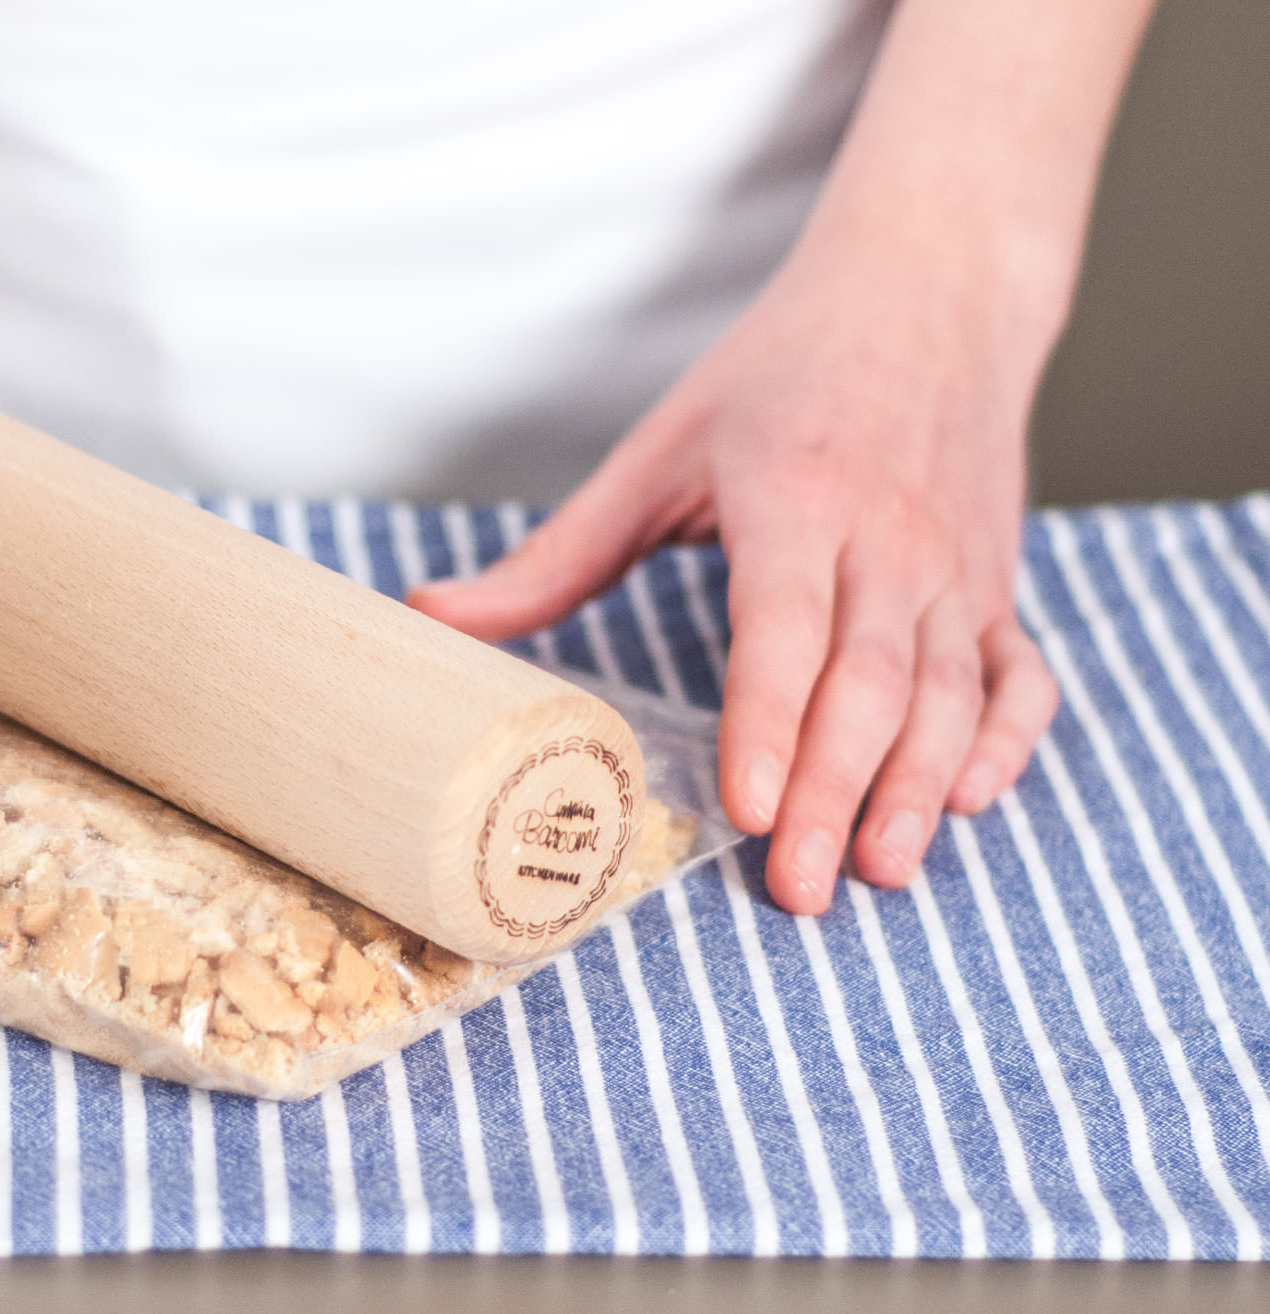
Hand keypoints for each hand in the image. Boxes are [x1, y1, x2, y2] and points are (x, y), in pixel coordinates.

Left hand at [410, 228, 1060, 914]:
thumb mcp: (661, 450)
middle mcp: (890, 538)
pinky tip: (971, 801)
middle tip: (796, 888)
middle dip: (833, 793)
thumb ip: (557, 553)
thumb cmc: (780, 375)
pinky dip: (1007, 740)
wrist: (929, 288)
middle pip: (869, 683)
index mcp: (797, 498)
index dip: (768, 722)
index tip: (744, 809)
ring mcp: (957, 565)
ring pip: (950, 693)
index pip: (785, 628)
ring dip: (919, 787)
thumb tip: (431, 616)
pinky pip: (1020, 674)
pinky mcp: (999, 583)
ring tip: (880, 872)